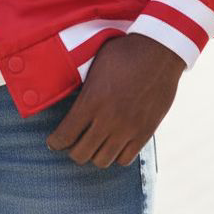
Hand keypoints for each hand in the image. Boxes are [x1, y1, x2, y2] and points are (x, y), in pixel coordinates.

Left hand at [46, 33, 182, 167]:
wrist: (159, 52)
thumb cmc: (124, 52)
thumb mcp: (95, 63)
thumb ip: (83, 86)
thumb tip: (69, 96)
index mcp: (91, 100)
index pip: (65, 135)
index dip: (55, 142)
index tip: (53, 142)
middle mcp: (108, 119)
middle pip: (81, 154)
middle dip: (72, 150)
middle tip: (73, 142)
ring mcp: (128, 129)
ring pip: (102, 161)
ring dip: (94, 154)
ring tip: (93, 144)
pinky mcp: (145, 132)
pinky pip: (125, 159)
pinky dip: (116, 155)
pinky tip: (113, 144)